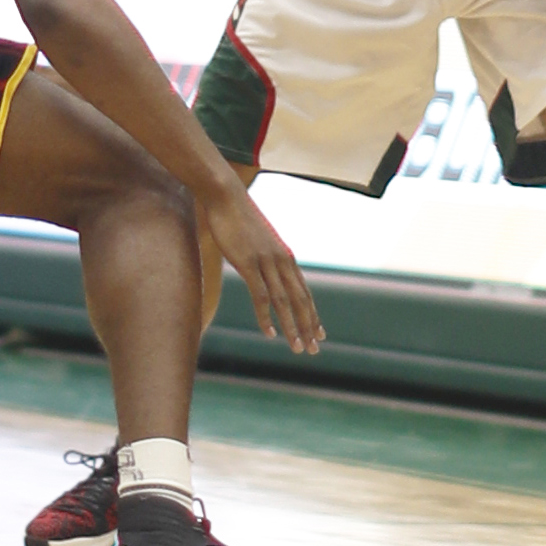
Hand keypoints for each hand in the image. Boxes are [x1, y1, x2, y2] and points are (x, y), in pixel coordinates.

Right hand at [201, 185, 323, 353]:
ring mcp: (266, 262)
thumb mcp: (257, 239)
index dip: (313, 314)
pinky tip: (270, 333)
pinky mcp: (248, 263)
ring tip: (298, 348)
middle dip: (309, 327)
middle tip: (314, 349)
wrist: (226, 195)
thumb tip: (262, 266)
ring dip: (292, 327)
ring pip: (284, 302)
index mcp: (285, 256)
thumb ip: (263, 255)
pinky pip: (261, 296)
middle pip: (300, 300)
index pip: (304, 291)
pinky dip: (266, 317)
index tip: (320, 333)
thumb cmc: (238, 216)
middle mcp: (282, 260)